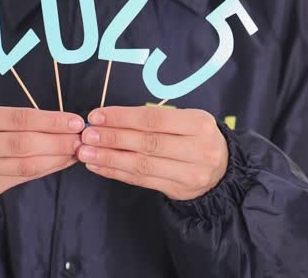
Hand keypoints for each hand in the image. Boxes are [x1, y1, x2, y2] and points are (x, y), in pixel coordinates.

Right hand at [0, 103, 83, 219]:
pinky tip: (60, 163)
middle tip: (82, 138)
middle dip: (58, 140)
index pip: (19, 118)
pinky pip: (22, 177)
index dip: (50, 120)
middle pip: (24, 141)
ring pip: (26, 162)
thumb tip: (60, 122)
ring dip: (57, 157)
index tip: (75, 121)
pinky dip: (46, 169)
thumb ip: (13, 121)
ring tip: (76, 151)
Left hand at [77, 106, 226, 200]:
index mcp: (199, 123)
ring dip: (109, 158)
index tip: (97, 116)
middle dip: (113, 138)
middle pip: (148, 143)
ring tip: (86, 152)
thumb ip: (153, 120)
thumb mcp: (185, 120)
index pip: (154, 120)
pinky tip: (98, 166)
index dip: (123, 118)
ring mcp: (190, 173)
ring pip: (142, 165)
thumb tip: (107, 119)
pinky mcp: (178, 191)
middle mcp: (198, 149)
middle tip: (87, 135)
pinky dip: (116, 172)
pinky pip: (141, 181)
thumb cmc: (195, 137)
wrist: (221, 169)